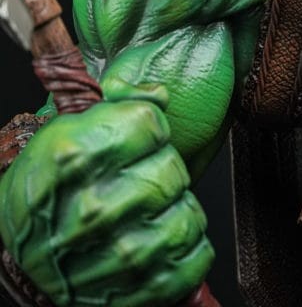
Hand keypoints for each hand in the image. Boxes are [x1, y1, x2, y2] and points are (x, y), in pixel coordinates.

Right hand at [0, 98, 213, 306]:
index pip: (151, 123)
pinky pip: (196, 258)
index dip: (149, 129)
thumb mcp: (69, 130)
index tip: (136, 141)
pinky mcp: (139, 290)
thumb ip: (121, 102)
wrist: (25, 252)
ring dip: (178, 209)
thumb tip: (161, 94)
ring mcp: (118, 256)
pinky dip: (190, 248)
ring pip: (189, 216)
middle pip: (172, 170)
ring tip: (152, 209)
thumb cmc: (50, 186)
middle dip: (162, 168)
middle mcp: (94, 209)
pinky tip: (161, 236)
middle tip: (141, 177)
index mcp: (74, 158)